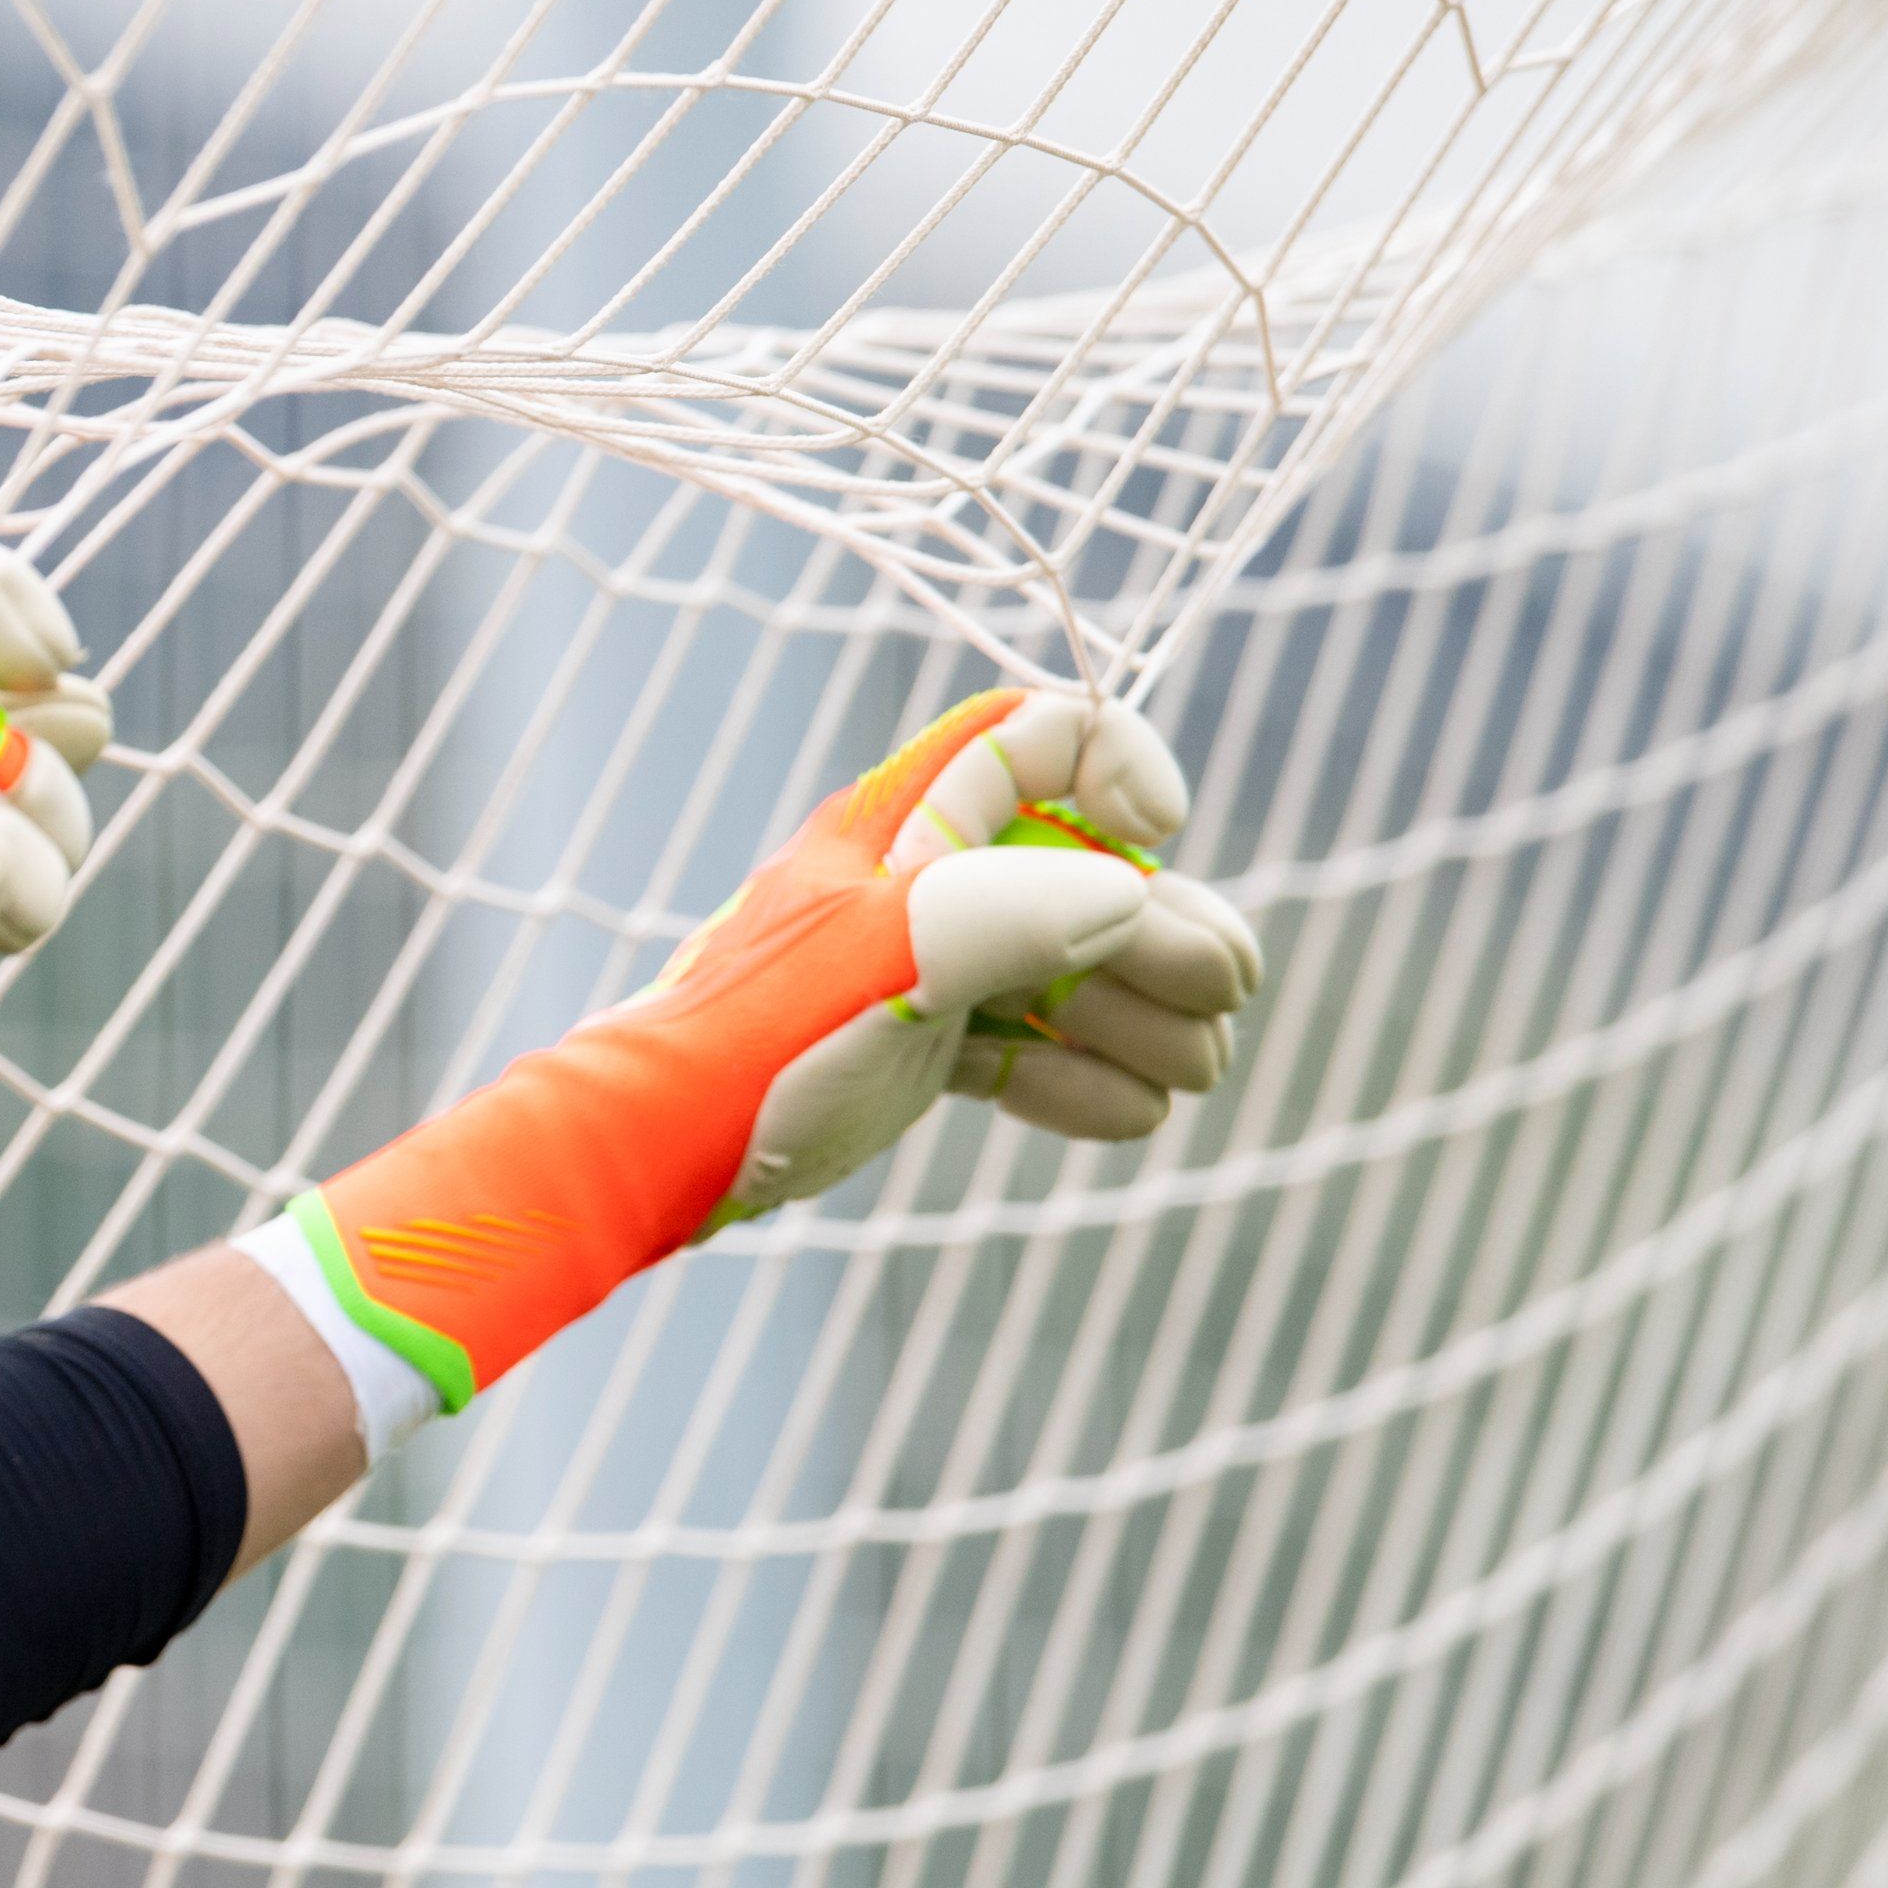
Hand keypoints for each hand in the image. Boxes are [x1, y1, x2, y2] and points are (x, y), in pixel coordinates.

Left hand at [251, 689, 1264, 1429]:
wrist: (663, 1151)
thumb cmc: (760, 1041)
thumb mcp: (888, 960)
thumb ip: (1010, 912)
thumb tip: (1130, 895)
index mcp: (908, 826)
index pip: (1042, 736)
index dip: (1123, 764)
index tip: (1160, 835)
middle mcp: (921, 883)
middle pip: (1086, 875)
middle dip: (1164, 932)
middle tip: (1224, 1001)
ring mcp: (919, 966)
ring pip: (1066, 969)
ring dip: (1142, 1014)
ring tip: (1196, 1071)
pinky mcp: (911, 1046)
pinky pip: (1019, 1043)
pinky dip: (1078, 1076)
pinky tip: (1130, 1119)